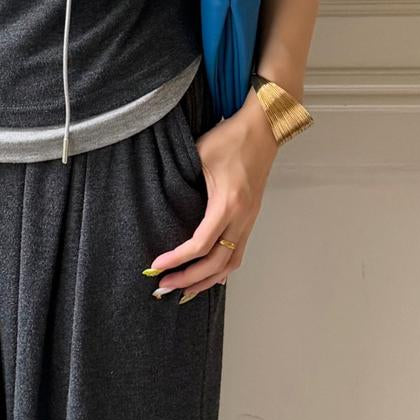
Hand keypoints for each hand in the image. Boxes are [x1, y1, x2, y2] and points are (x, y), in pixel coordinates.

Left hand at [144, 90, 278, 299]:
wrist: (264, 128)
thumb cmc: (230, 138)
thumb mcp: (199, 155)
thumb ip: (182, 181)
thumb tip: (162, 204)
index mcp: (228, 204)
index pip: (201, 244)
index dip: (177, 259)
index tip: (156, 266)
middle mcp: (242, 217)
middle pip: (216, 263)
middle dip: (189, 279)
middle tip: (164, 287)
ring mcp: (249, 220)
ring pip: (230, 264)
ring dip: (206, 280)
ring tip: (183, 291)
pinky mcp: (250, 218)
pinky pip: (237, 254)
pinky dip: (221, 270)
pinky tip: (208, 278)